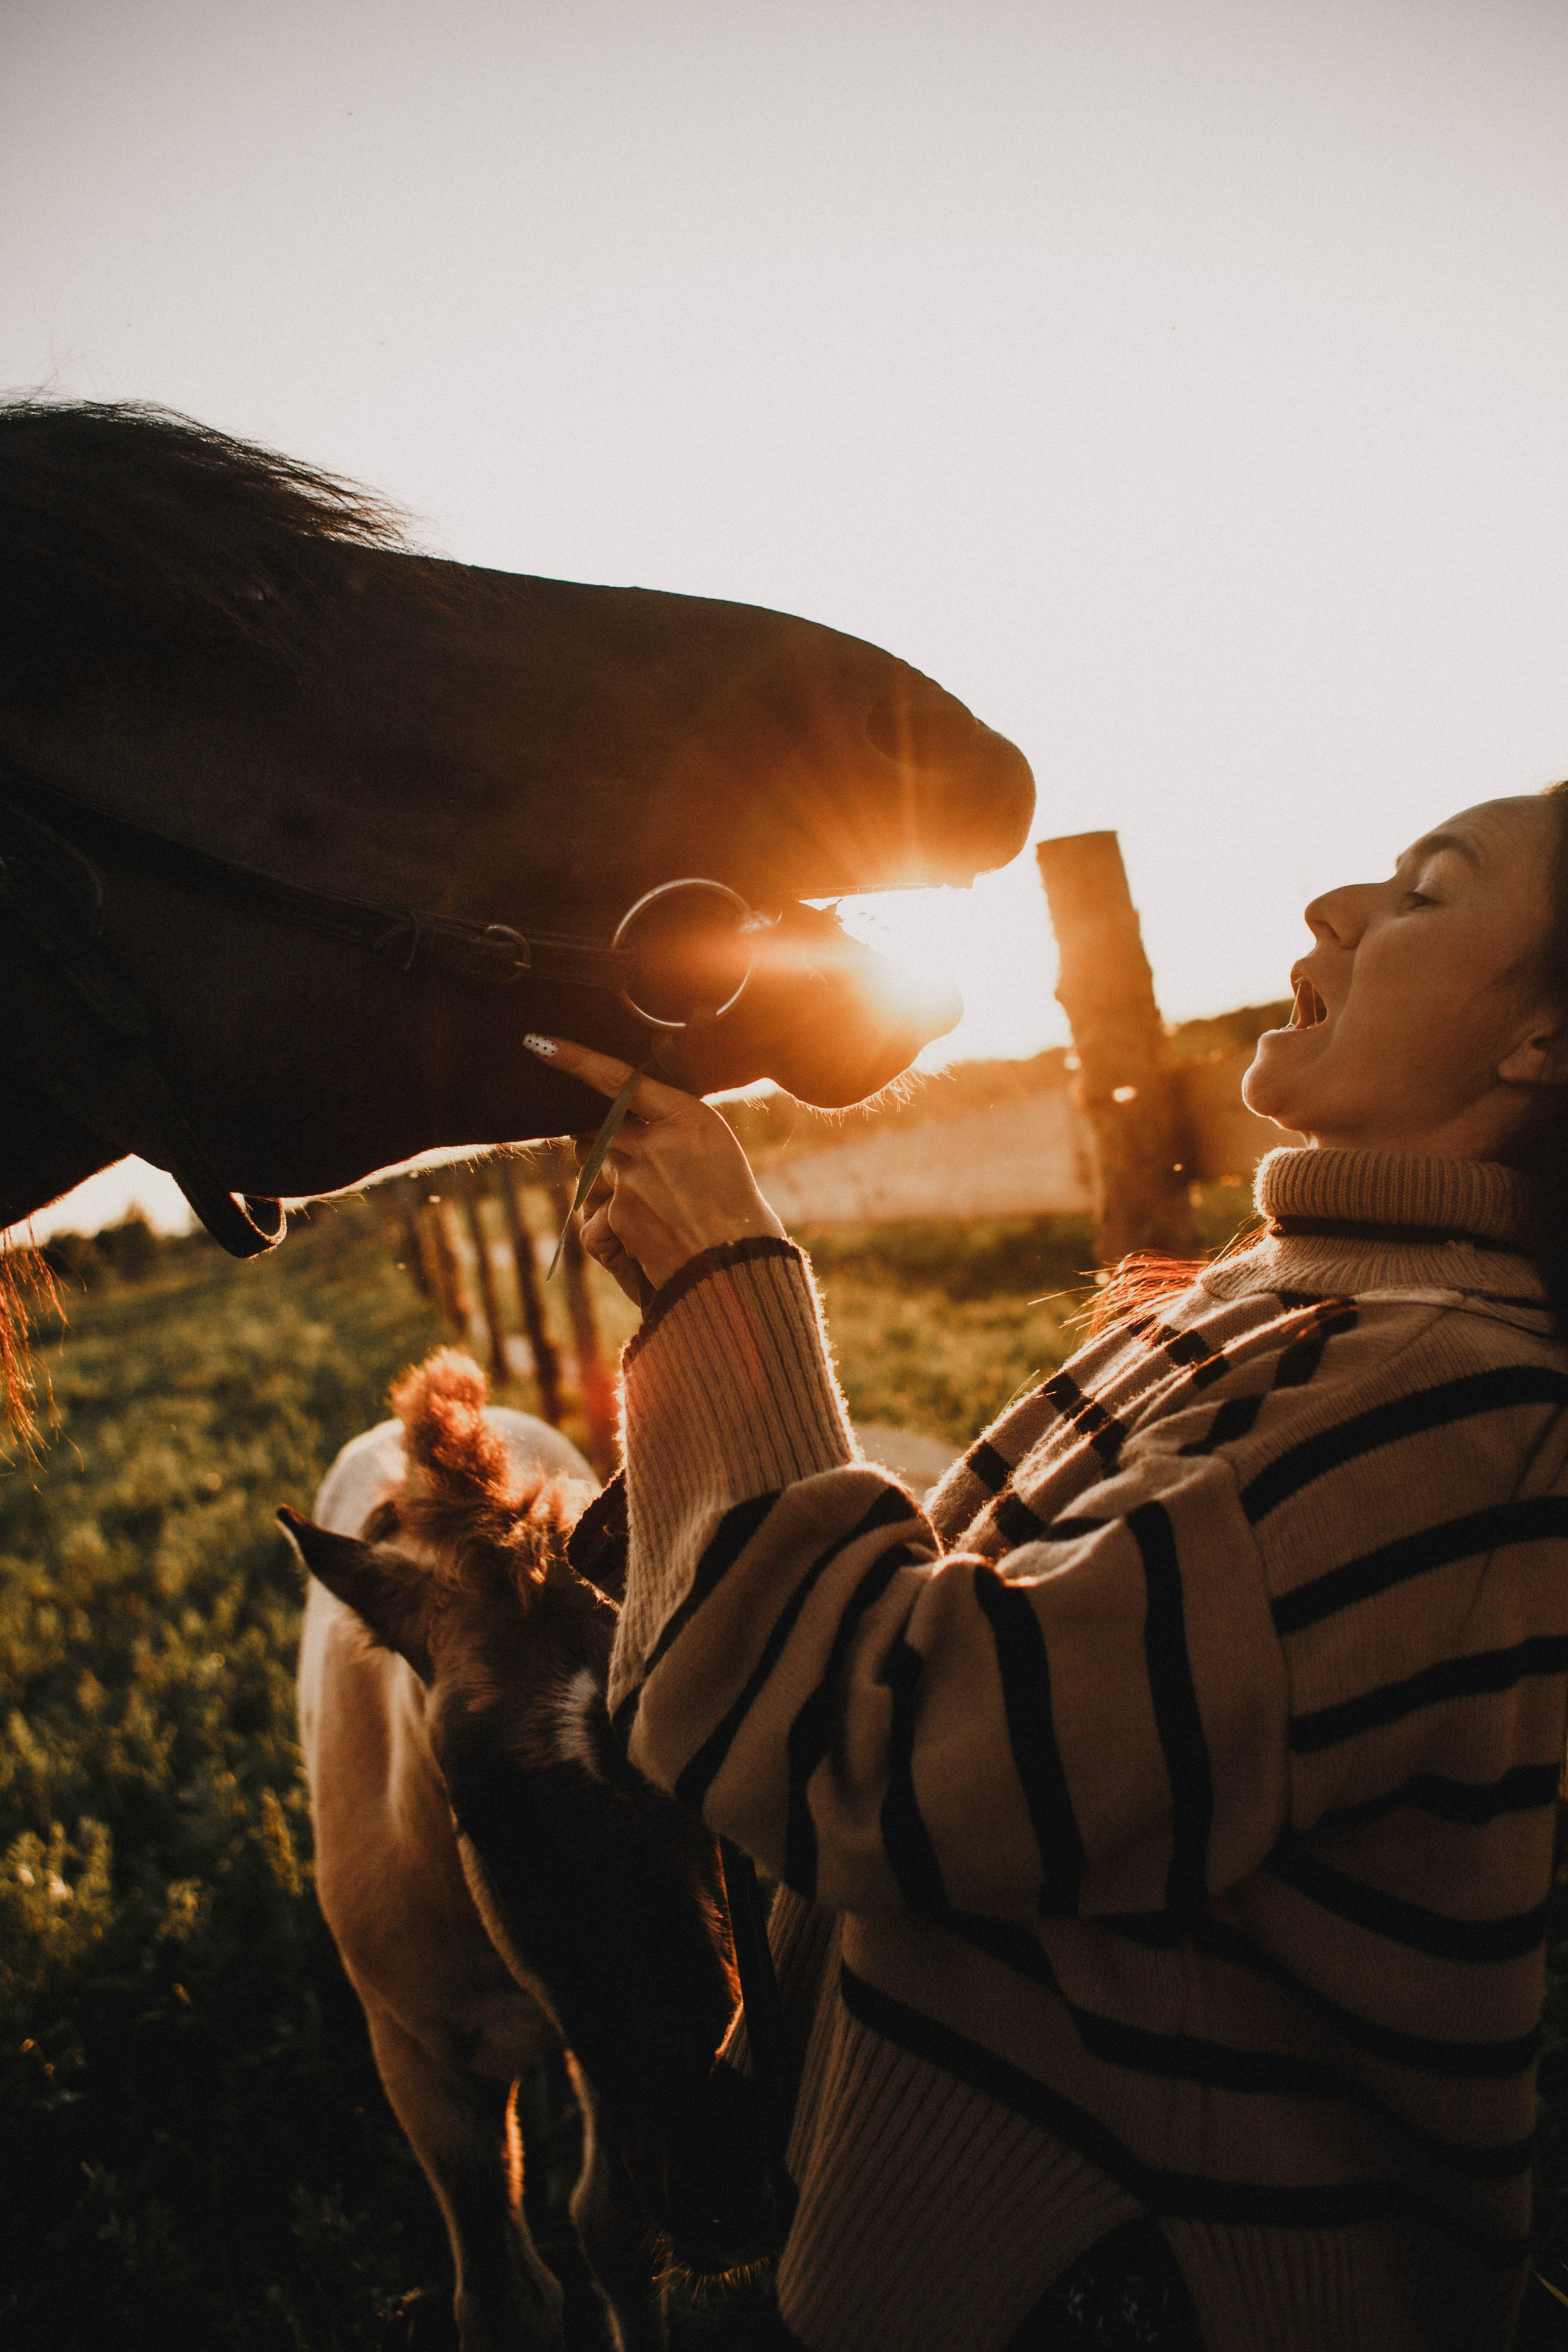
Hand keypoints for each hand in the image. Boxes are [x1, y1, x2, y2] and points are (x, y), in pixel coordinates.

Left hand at [527, 1037, 786, 1301]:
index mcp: (691, 1117)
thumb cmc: (733, 1207)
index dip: (576, 1060)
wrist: (740, 1268)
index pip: (621, 1081)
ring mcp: (636, 1178)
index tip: (539, 1043)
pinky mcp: (622, 1215)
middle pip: (597, 1131)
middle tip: (637, 1174)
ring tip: (654, 1212)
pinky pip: (596, 1216)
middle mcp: (660, 1141)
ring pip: (593, 1172)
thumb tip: (618, 1122)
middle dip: (601, 1148)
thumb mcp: (715, 1150)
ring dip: (609, 1188)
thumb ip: (670, 1128)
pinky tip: (643, 1243)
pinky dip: (612, 1231)